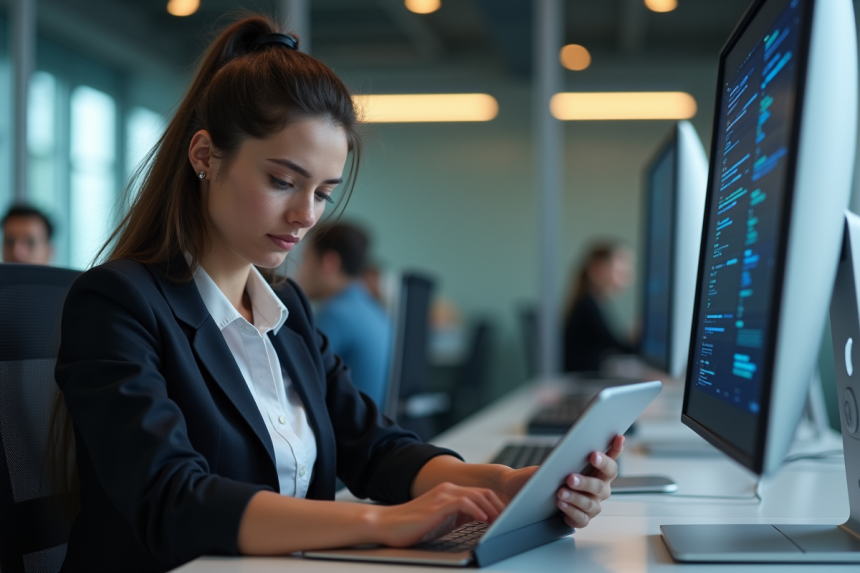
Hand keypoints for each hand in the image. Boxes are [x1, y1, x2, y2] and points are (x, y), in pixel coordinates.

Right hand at [374, 482, 504, 547]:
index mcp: (450, 492)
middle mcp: (448, 490)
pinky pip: (463, 503)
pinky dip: (476, 510)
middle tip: (511, 520)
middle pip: (483, 492)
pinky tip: (483, 520)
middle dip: (500, 506)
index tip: (507, 519)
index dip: (497, 506)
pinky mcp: (437, 505)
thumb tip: (480, 521)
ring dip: (492, 509)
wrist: (386, 524)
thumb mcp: (443, 521)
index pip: (481, 494)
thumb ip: (459, 517)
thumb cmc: (412, 526)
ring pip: (476, 495)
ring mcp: (443, 496)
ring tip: (502, 521)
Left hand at [556, 435, 623, 528]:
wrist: (551, 495)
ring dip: (574, 498)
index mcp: (602, 474)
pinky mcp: (584, 519)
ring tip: (560, 492)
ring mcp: (594, 506)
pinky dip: (570, 511)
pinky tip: (561, 504)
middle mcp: (602, 491)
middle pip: (599, 486)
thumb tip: (571, 445)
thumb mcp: (569, 461)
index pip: (611, 466)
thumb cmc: (564, 473)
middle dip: (585, 482)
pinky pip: (580, 518)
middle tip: (570, 478)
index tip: (599, 451)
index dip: (612, 457)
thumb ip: (575, 454)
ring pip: (589, 504)